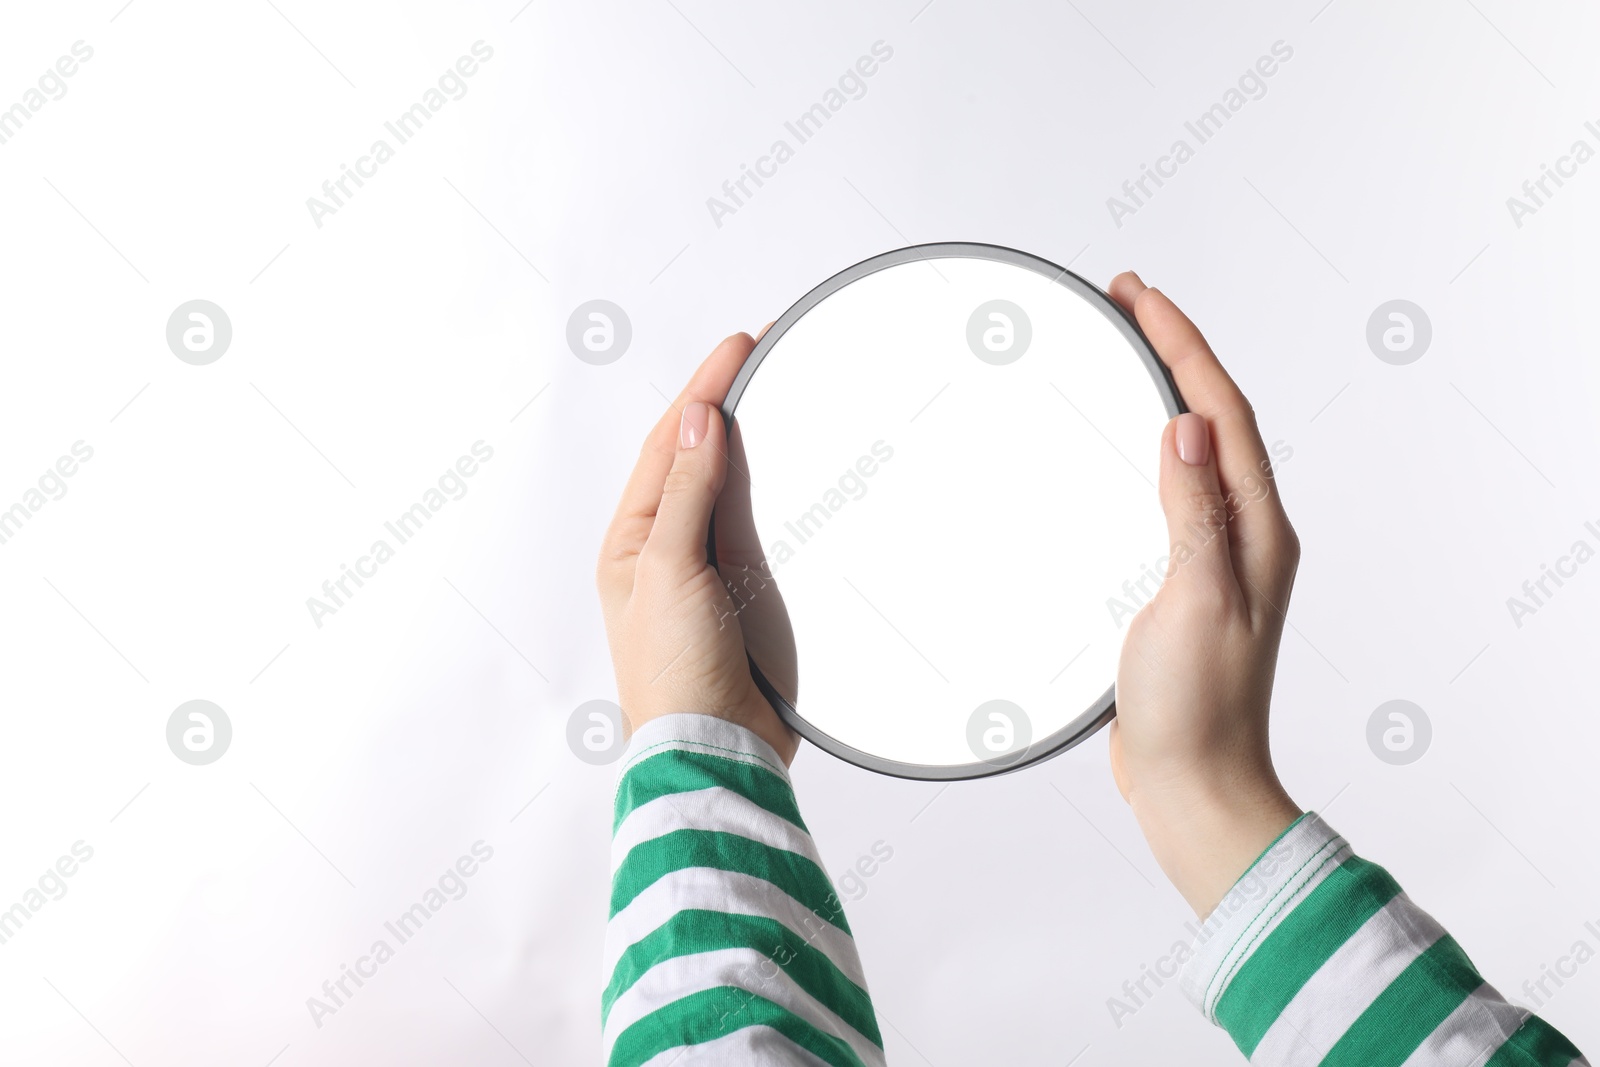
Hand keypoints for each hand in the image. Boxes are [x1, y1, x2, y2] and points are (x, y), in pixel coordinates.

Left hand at [596, 332, 798, 764]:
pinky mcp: (749, 596)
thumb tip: (697, 420)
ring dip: (751, 442)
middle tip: (761, 354)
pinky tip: (794, 473)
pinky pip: (761, 528)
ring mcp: (709, 572)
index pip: (669, 444)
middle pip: (697, 457)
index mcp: (632, 541)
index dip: (703, 390)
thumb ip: (686, 494)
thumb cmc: (675, 677)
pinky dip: (775, 492)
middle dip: (724, 403)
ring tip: (776, 393)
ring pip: (730, 489)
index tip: (739, 346)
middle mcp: (667, 550)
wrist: (718, 750)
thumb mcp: (670, 571)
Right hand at [1106, 272, 1303, 917]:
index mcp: (1256, 532)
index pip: (1225, 414)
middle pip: (1213, 419)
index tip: (1141, 297)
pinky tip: (1110, 447)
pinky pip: (1165, 491)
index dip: (1184, 346)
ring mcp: (1211, 557)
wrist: (1189, 785)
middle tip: (1126, 303)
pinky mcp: (1178, 580)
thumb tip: (1193, 426)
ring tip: (1120, 350)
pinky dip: (1139, 448)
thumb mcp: (1194, 602)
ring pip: (1190, 450)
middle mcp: (1242, 535)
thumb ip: (1194, 514)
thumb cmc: (1196, 709)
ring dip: (1159, 392)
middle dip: (1174, 352)